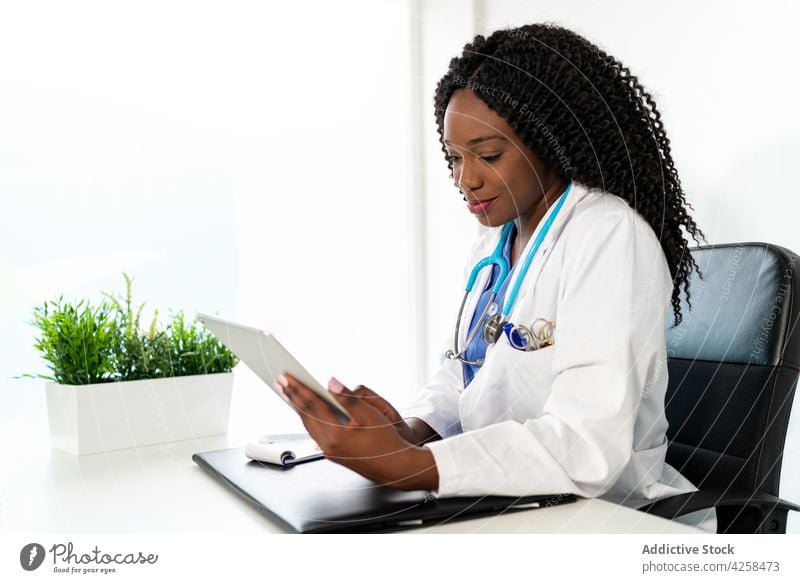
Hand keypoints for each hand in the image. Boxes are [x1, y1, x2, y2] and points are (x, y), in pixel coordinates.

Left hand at [276, 372, 438, 491]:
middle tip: (280, 381)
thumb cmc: (386, 442)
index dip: (298, 389)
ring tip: (289, 393)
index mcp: (335, 436)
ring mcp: (329, 452)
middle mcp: (327, 446)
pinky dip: (308, 418)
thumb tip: (331, 382)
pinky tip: (307, 411)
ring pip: (308, 425)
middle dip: (292, 397)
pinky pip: (315, 432)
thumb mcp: (370, 415)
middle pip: (305, 416)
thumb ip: (348, 398)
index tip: (287, 377)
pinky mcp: (333, 454)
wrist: (395, 467)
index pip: (312, 406)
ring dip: (298, 407)